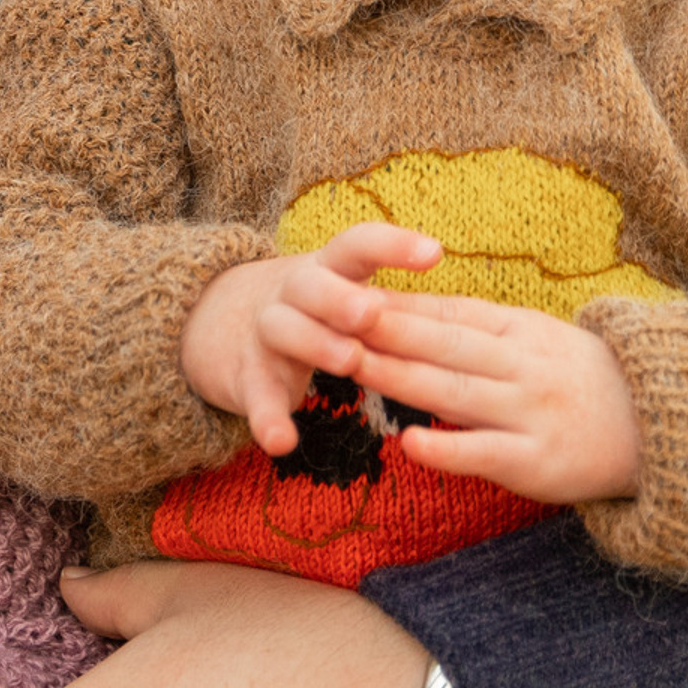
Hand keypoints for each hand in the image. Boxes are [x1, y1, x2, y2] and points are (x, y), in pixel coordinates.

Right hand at [180, 223, 443, 452]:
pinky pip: (254, 397)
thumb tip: (475, 313)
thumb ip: (389, 297)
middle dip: (342, 296)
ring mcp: (265, 333)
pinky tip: (283, 442)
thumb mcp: (340, 289)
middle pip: (311, 283)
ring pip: (281, 328)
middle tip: (373, 312)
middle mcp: (292, 294)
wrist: (212, 321)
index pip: (357, 245)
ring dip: (314, 342)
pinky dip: (267, 418)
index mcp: (327, 270)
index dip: (392, 246)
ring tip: (347, 360)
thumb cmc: (308, 308)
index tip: (435, 253)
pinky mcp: (246, 376)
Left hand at [352, 296, 640, 503]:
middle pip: (444, 343)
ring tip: (350, 365)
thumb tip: (397, 305)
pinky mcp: (538, 461)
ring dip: (400, 378)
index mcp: (518, 329)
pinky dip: (447, 449)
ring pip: (455, 391)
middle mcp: (522, 365)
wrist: (660, 425)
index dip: (395, 303)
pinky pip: (486, 453)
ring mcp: (530, 412)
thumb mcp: (530, 337)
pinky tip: (408, 444)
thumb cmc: (575, 378)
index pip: (448, 310)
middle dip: (386, 329)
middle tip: (331, 315)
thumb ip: (471, 326)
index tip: (343, 293)